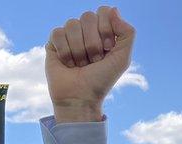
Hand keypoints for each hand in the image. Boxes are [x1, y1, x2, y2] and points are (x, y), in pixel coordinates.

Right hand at [46, 6, 134, 121]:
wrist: (81, 97)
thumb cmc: (102, 79)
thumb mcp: (123, 58)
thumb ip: (127, 32)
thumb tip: (113, 9)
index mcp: (103, 30)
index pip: (103, 11)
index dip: (105, 29)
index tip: (107, 49)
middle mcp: (86, 30)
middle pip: (87, 16)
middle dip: (92, 43)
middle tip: (93, 60)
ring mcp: (69, 36)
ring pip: (72, 24)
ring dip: (79, 50)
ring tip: (80, 64)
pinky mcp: (53, 43)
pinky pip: (58, 33)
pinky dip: (65, 51)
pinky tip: (68, 64)